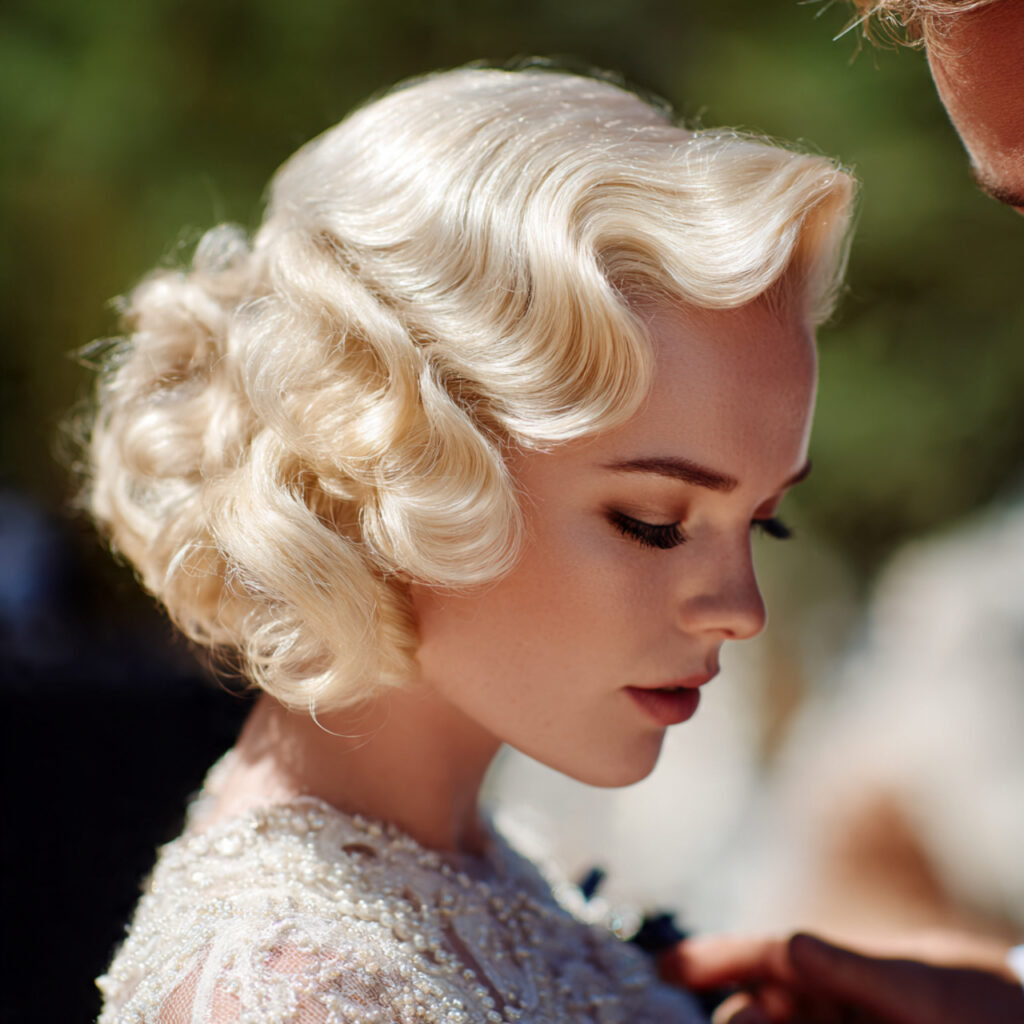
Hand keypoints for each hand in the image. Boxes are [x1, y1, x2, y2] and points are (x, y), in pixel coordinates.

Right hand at [659, 930, 1023, 1023]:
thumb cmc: (973, 1003)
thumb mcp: (918, 990)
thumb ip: (853, 969)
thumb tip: (790, 943)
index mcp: (832, 968)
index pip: (760, 957)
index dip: (708, 958)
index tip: (662, 967)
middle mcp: (820, 999)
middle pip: (753, 1008)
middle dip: (728, 1016)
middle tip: (692, 1016)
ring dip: (744, 1023)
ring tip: (717, 1020)